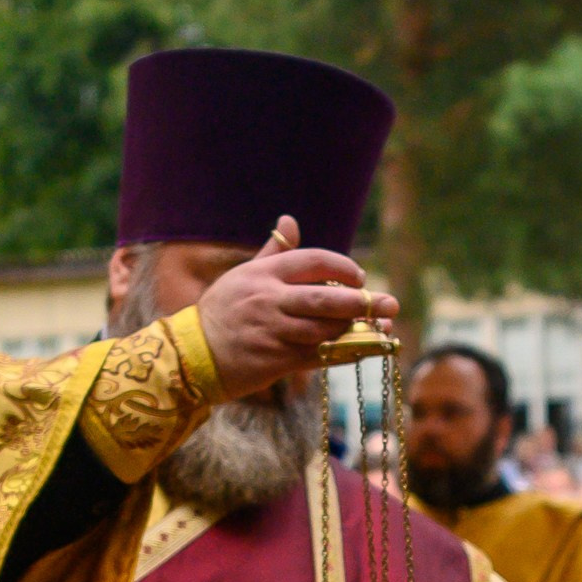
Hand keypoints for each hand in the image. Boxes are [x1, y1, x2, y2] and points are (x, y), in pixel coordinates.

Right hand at [196, 217, 397, 398]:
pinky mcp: (277, 360)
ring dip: (358, 329)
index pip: (314, 262)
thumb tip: (290, 221)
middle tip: (388, 303)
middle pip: (327, 298)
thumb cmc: (222, 312)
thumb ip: (272, 251)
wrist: (193, 355)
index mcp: (264, 274)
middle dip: (363, 302)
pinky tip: (366, 349)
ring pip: (326, 329)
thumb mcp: (243, 276)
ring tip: (382, 327)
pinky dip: (347, 353)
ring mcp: (275, 331)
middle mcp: (271, 300)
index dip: (343, 267)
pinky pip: (321, 356)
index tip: (359, 277)